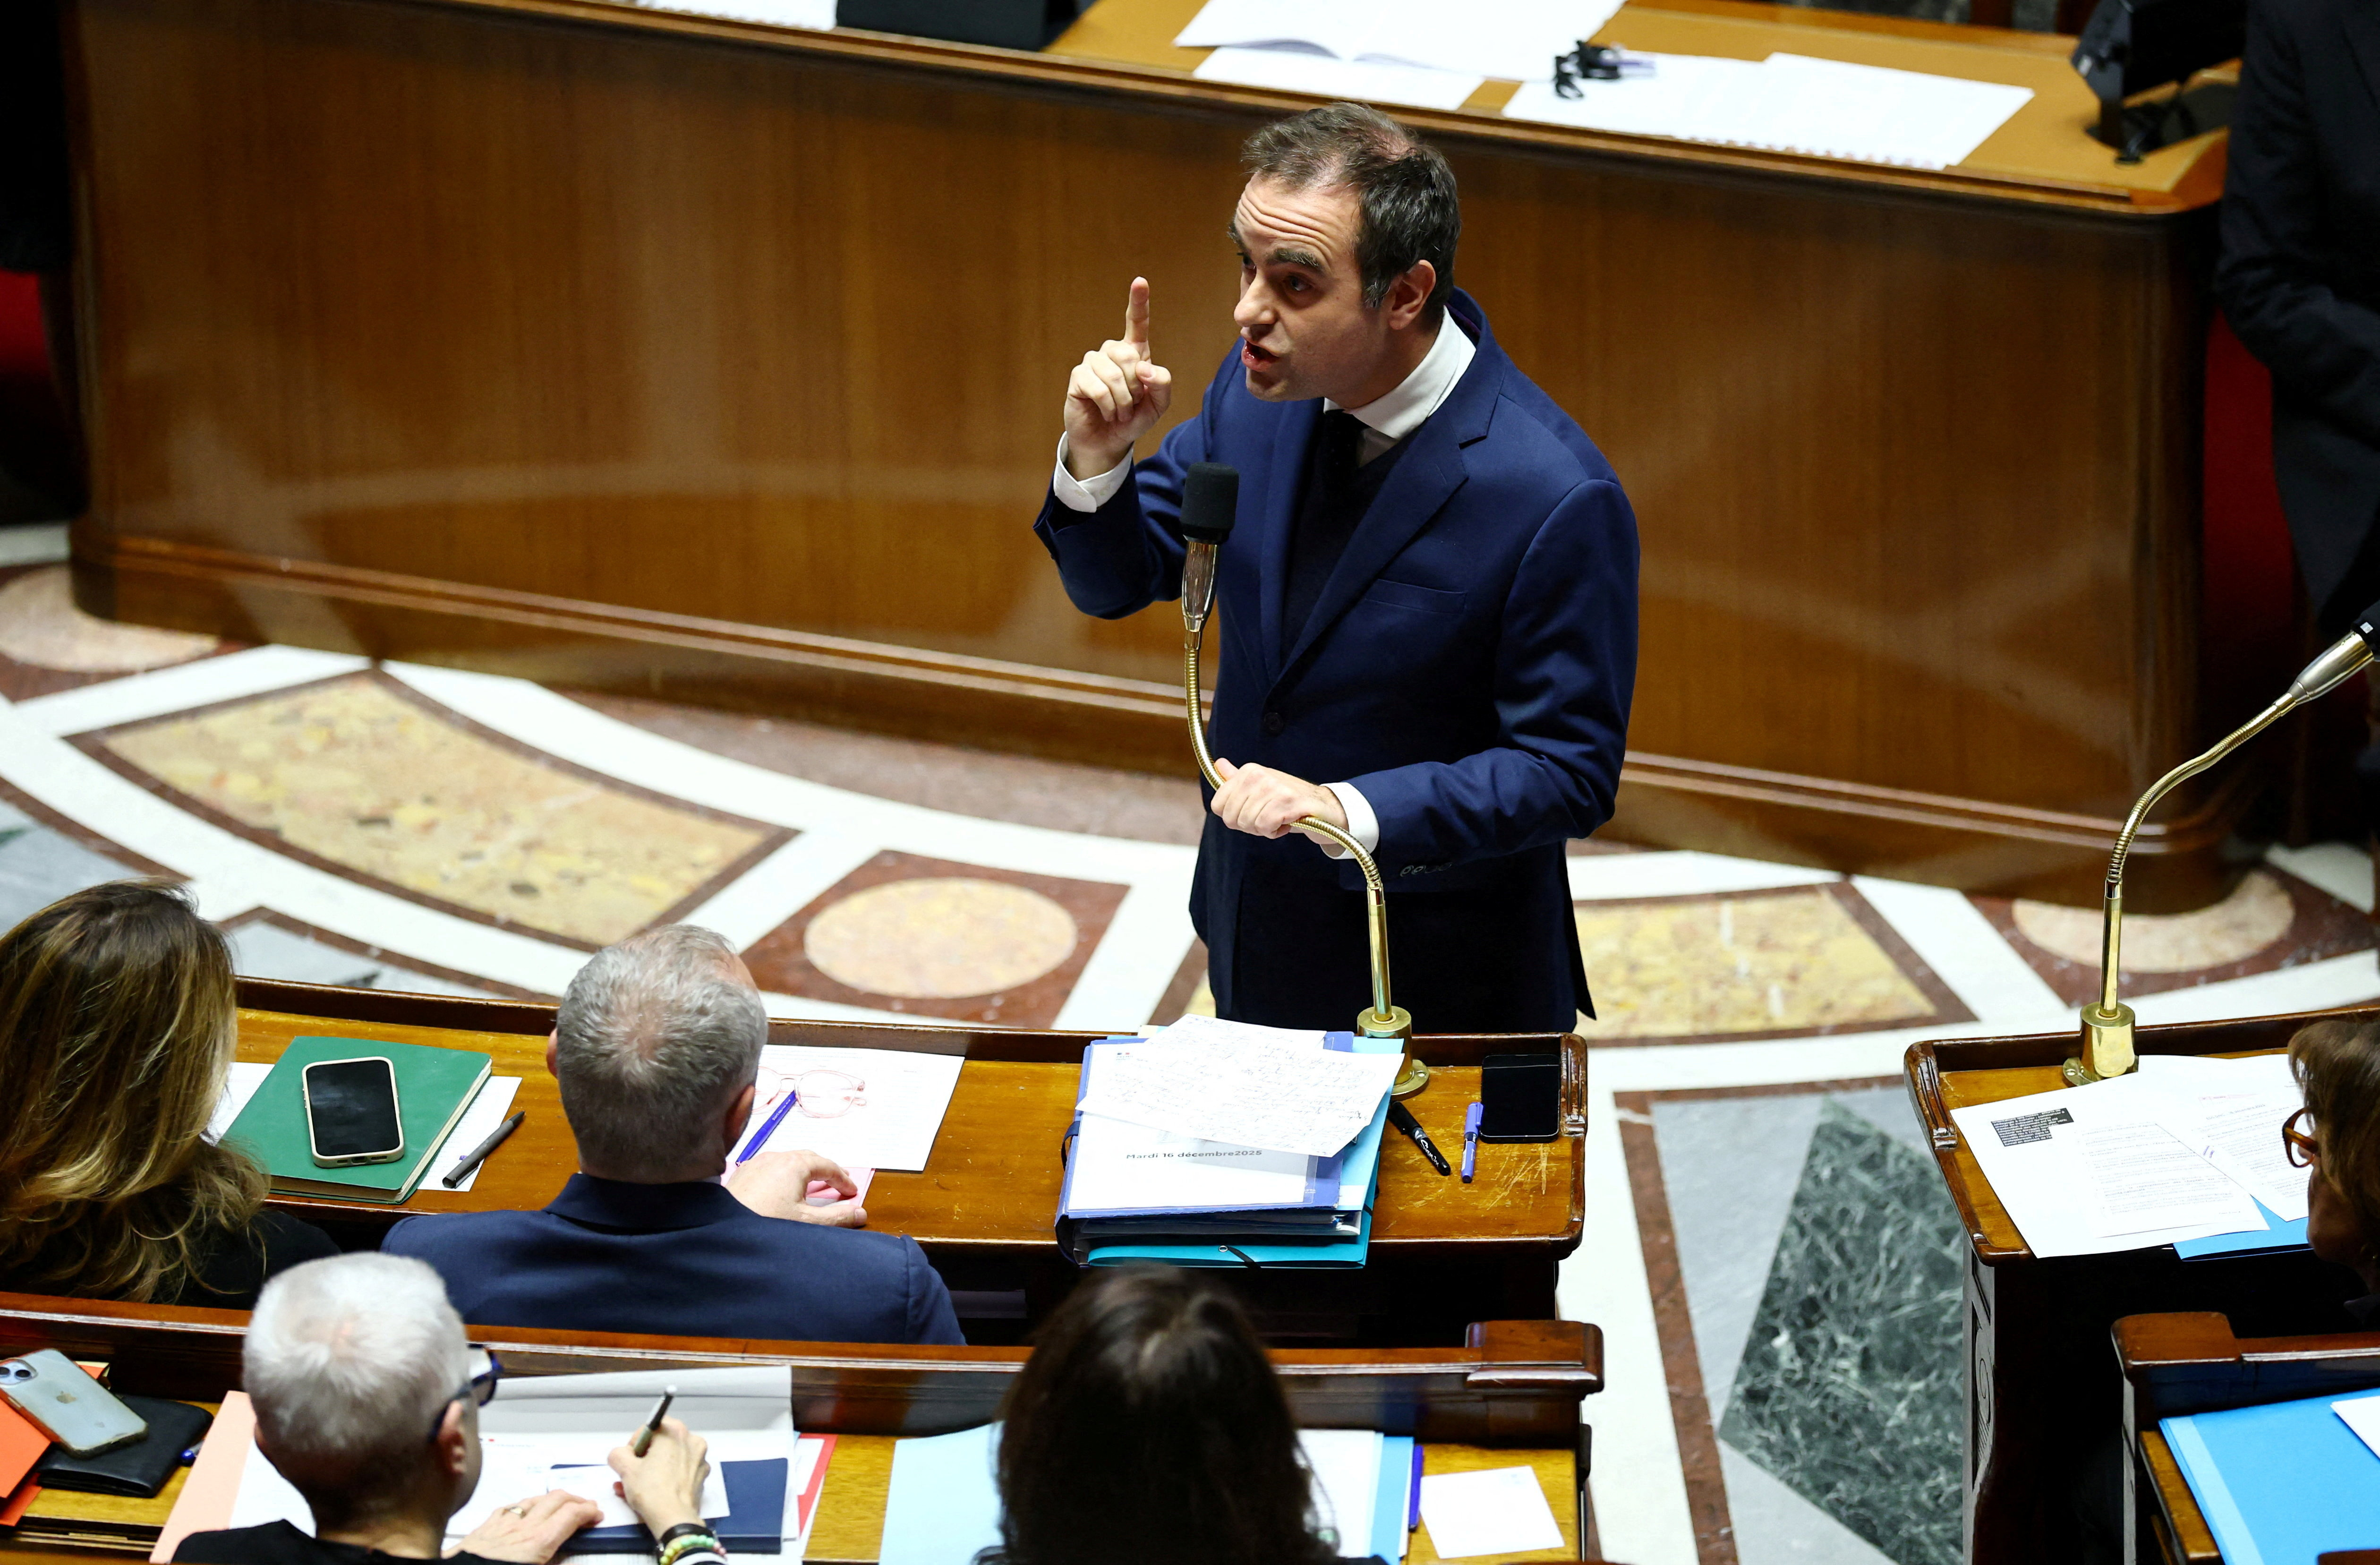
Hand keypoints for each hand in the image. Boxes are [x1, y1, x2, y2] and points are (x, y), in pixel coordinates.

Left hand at [452, 1490, 602, 1562]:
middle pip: (557, 1499)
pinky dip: (524, 1505)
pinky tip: (523, 1509)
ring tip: (559, 1505)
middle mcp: (522, 1528)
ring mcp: (502, 1524)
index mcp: (537, 1543)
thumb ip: (552, 1560)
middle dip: (576, 1499)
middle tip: (585, 1508)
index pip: (572, 1514)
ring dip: (552, 1500)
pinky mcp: (484, 1527)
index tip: (595, 1516)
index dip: (589, 1512)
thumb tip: (562, 1557)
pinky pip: (509, 1507)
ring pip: (534, 1498)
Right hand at [608, 1417, 710, 1538]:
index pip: (649, 1429)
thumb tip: (623, 1454)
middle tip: (632, 1475)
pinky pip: (680, 1472)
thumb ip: (618, 1454)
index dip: (635, 1444)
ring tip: (637, 1487)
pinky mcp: (702, 1476)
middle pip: (661, 1444)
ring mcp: (700, 1458)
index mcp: (675, 1431)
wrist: (674, 1518)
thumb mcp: (625, 1469)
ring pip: (670, 1459)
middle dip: (643, 1459)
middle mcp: (692, 1440)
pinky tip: (655, 1492)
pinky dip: (668, 1478)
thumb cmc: (650, 1490)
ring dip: (652, 1470)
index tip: (630, 1461)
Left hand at [725, 1148, 866, 1226]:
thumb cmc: (764, 1223)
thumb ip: (837, 1217)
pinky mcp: (743, 1173)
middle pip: (809, 1159)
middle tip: (838, 1184)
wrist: (723, 1230)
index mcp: (795, 1164)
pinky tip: (783, 1190)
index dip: (843, 1179)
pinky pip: (770, 1168)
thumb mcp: (807, 1223)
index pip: (828, 1166)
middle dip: (826, 1171)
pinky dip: (785, 1175)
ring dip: (805, 1171)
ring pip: (788, 1161)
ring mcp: (757, 1163)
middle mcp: (776, 1157)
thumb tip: (860, 1212)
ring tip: (813, 1186)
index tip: (852, 1193)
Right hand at [1062, 277, 1172, 480]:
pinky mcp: (1078, 377)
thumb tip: (1145, 368)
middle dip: (1135, 387)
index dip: (1138, 302)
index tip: (1140, 281)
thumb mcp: (1158, 405)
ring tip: (1120, 412)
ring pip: (1113, 374)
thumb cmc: (1134, 418)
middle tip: (1132, 404)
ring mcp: (1093, 363)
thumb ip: (1162, 384)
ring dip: (1123, 400)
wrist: (1109, 441)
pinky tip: (1107, 413)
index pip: (1136, 322)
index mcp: (1134, 352)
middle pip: (1128, 355)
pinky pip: (1097, 387)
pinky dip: (1108, 405)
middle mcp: (1112, 352)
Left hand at [1210, 758, 1347, 846]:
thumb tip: (1219, 764)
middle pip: (1231, 818)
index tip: (1252, 813)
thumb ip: (1238, 779)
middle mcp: (1258, 775)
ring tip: (1279, 819)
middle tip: (1267, 819)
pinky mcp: (1288, 801)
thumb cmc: (1289, 801)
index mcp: (1248, 771)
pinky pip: (1265, 826)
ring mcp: (1273, 787)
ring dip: (1264, 829)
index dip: (1234, 818)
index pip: (1218, 805)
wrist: (1324, 807)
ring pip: (1248, 823)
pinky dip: (1275, 832)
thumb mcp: (1260, 788)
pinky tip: (1286, 823)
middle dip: (1248, 826)